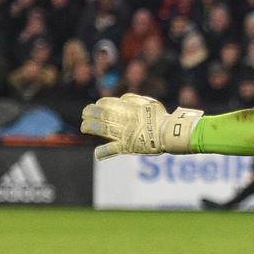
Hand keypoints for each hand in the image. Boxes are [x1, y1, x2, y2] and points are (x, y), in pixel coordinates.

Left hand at [81, 93, 201, 159]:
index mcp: (127, 109)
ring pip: (101, 130)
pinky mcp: (126, 147)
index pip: (107, 104)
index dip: (100, 104)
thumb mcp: (149, 102)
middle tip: (85, 113)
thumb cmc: (161, 117)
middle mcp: (122, 120)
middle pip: (101, 115)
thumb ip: (134, 99)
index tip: (98, 104)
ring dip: (90, 127)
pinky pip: (112, 150)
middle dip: (90, 113)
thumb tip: (121, 99)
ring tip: (84, 127)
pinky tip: (97, 154)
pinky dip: (103, 152)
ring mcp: (123, 134)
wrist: (170, 133)